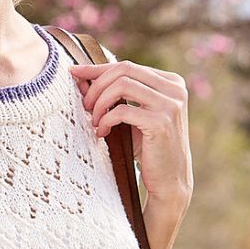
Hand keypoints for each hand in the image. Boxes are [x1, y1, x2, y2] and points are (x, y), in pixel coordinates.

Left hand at [69, 54, 192, 216]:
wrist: (170, 182)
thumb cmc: (149, 150)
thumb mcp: (132, 118)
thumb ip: (115, 96)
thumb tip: (81, 77)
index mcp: (171, 82)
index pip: (128, 66)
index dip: (98, 69)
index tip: (75, 73)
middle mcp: (174, 88)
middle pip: (124, 70)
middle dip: (97, 86)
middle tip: (85, 106)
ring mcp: (170, 105)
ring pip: (122, 85)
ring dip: (100, 102)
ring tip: (93, 121)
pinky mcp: (161, 122)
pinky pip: (122, 110)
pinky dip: (106, 120)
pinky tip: (102, 133)